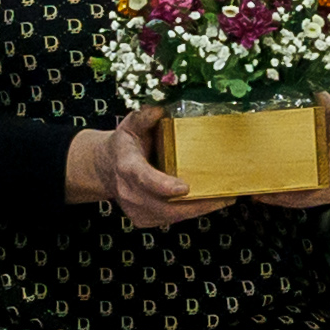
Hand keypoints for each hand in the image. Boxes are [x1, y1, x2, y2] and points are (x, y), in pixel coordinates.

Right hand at [94, 107, 227, 229]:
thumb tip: (161, 110)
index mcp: (127, 166)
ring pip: (170, 216)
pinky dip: (189, 212)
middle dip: (195, 205)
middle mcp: (129, 191)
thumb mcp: (131, 125)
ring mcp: (135, 209)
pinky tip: (207, 203)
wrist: (106, 169)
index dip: (163, 185)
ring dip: (198, 210)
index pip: (144, 178)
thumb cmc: (123, 146)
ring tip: (223, 199)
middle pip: (163, 207)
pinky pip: (170, 219)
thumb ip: (145, 117)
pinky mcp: (143, 219)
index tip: (184, 188)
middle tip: (224, 197)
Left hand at [248, 93, 329, 211]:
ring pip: (312, 198)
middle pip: (324, 187)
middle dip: (298, 194)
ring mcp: (329, 183)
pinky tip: (266, 197)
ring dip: (286, 200)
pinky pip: (303, 200)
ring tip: (263, 196)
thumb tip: (319, 94)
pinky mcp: (317, 191)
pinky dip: (284, 201)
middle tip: (274, 192)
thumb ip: (325, 103)